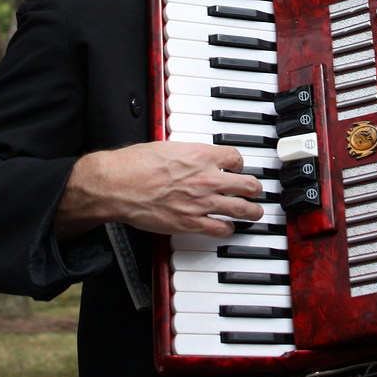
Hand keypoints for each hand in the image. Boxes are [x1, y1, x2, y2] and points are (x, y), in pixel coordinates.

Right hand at [56, 141, 263, 240]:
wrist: (120, 184)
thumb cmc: (136, 163)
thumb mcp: (168, 146)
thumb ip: (188, 153)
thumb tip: (194, 156)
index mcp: (201, 155)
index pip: (236, 157)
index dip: (239, 163)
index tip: (238, 167)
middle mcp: (207, 178)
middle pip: (247, 184)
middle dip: (255, 188)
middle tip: (257, 190)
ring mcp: (201, 202)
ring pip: (241, 208)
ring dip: (252, 211)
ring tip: (256, 212)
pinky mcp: (191, 223)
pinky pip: (220, 229)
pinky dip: (228, 229)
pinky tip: (228, 228)